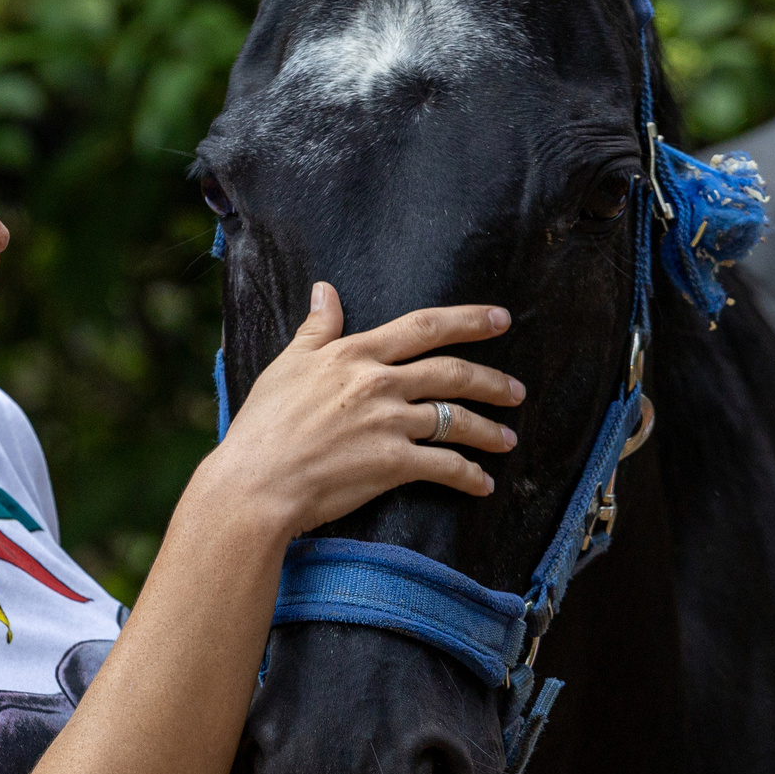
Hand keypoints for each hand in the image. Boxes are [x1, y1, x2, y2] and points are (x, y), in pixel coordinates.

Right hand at [204, 282, 522, 538]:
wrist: (256, 483)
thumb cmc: (263, 425)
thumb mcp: (287, 365)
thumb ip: (316, 328)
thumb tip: (326, 290)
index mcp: (355, 355)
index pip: (422, 327)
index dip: (467, 320)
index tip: (499, 318)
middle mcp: (379, 384)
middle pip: (451, 372)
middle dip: (491, 380)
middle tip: (518, 390)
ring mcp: (389, 424)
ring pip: (455, 419)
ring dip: (488, 430)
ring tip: (508, 439)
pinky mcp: (392, 464)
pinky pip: (445, 466)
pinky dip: (469, 475)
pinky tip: (483, 483)